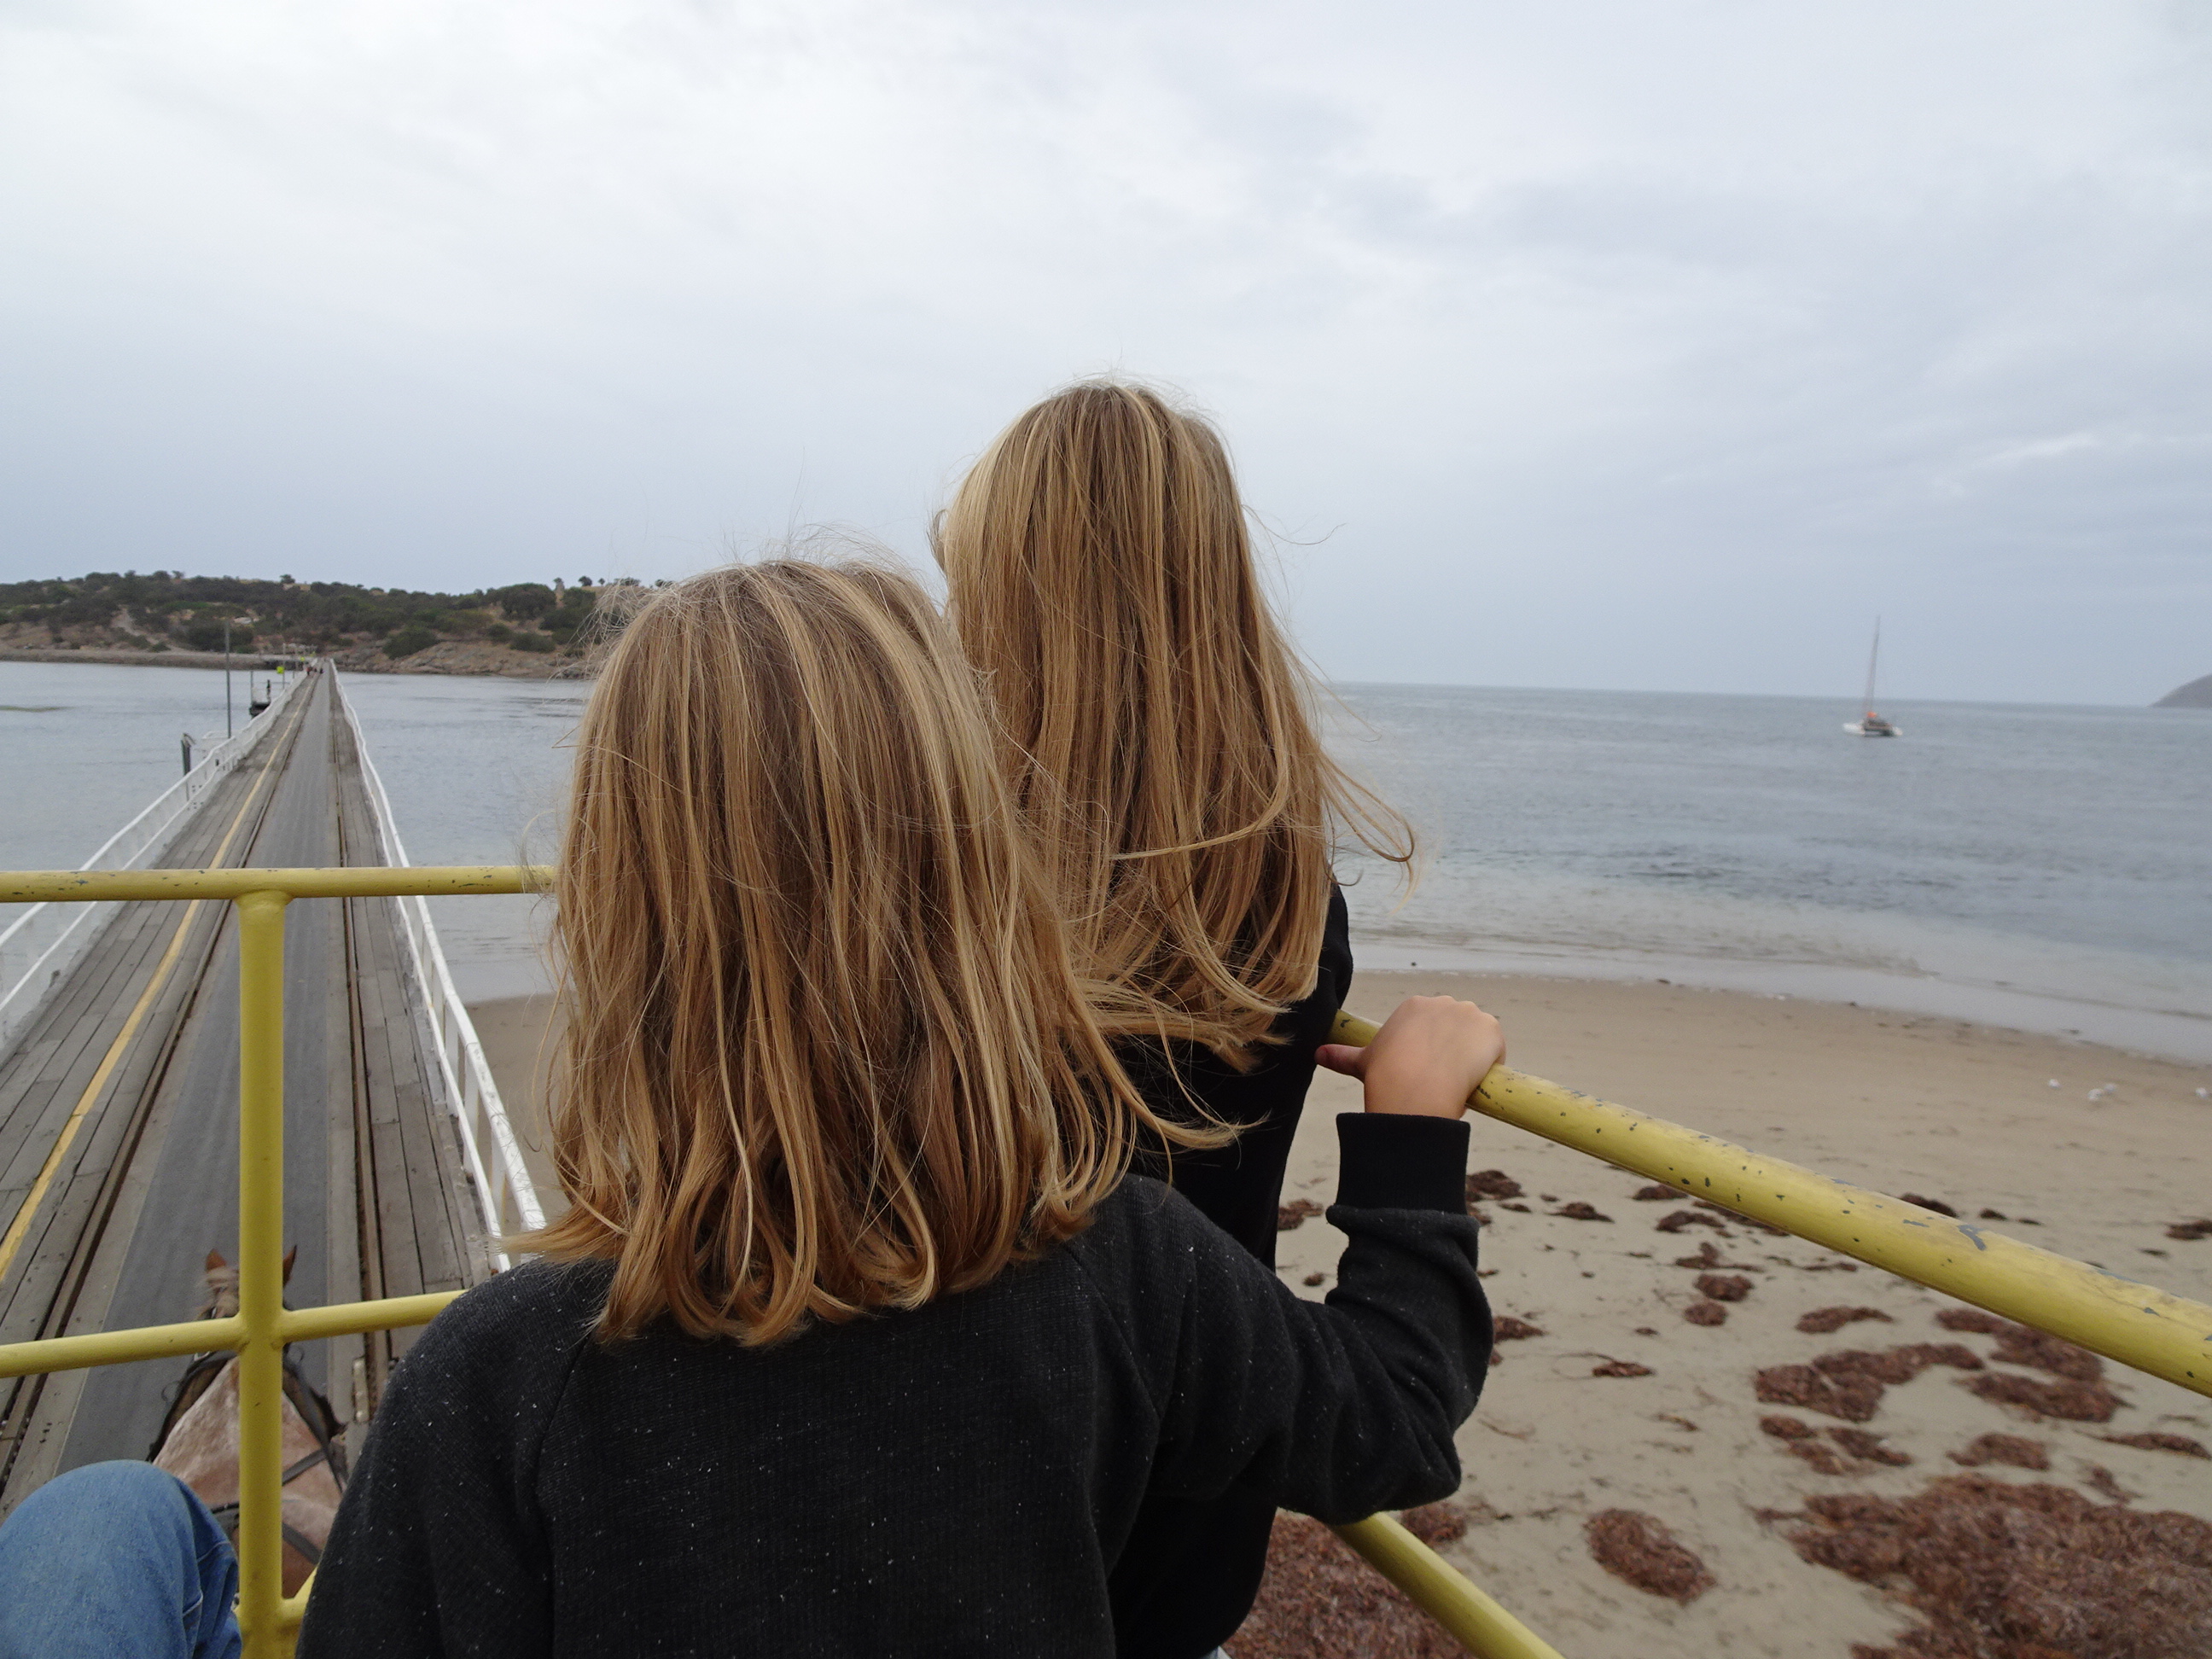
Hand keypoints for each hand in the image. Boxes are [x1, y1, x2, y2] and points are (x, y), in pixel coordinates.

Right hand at [1315, 996, 1503, 1118]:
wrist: (1412, 1087)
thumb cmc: (1385, 1076)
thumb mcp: (1363, 1062)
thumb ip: (1343, 1055)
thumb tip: (1317, 1054)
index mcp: (1414, 1006)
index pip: (1433, 1026)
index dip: (1433, 1050)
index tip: (1427, 1070)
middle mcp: (1442, 1002)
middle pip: (1457, 1028)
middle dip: (1454, 1050)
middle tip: (1443, 1078)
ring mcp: (1469, 1014)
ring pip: (1478, 1038)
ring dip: (1474, 1057)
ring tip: (1459, 1082)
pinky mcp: (1491, 1028)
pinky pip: (1497, 1049)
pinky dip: (1492, 1064)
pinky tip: (1476, 1080)